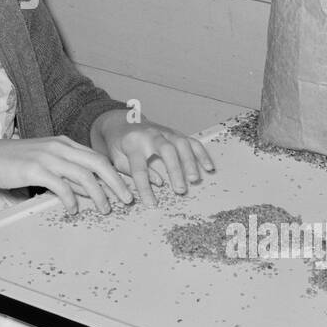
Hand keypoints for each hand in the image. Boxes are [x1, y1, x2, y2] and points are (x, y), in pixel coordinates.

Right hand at [0, 136, 133, 216]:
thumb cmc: (16, 162)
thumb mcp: (46, 162)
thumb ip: (68, 174)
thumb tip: (90, 191)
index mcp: (64, 143)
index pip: (97, 157)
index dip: (115, 174)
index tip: (126, 189)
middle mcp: (59, 147)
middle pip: (97, 163)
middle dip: (116, 182)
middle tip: (126, 200)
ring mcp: (47, 157)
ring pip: (83, 175)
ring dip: (98, 194)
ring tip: (105, 209)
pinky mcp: (35, 169)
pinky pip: (61, 185)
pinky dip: (71, 199)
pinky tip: (74, 210)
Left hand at [92, 111, 214, 206]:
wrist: (121, 122)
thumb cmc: (119, 144)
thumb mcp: (117, 159)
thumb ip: (133, 171)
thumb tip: (158, 183)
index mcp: (132, 143)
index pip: (139, 167)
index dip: (145, 188)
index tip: (151, 204)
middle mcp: (150, 135)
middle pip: (166, 150)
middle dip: (174, 170)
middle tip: (180, 190)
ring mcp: (165, 132)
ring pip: (181, 144)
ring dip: (190, 162)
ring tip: (195, 180)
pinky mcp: (175, 133)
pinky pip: (192, 142)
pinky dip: (201, 154)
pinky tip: (208, 168)